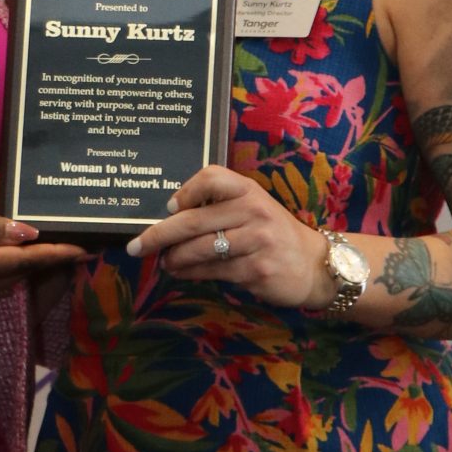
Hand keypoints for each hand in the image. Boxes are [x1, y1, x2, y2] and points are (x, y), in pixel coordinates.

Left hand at [125, 164, 331, 308]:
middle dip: (158, 235)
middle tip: (136, 246)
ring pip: (199, 249)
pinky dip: (191, 273)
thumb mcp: (254, 208)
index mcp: (249, 191)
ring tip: (164, 263)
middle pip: (193, 220)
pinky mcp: (256, 269)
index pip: (211, 177)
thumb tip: (169, 219)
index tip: (170, 207)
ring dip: (173, 259)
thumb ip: (219, 208)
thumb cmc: (273, 234)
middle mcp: (253, 211)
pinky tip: (181, 273)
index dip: (186, 191)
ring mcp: (256, 241)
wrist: (314, 265)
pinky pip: (212, 271)